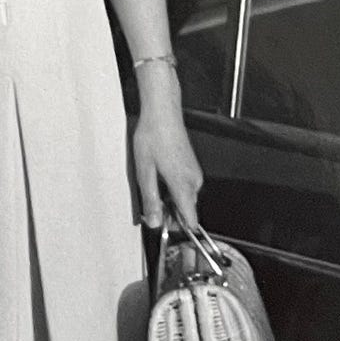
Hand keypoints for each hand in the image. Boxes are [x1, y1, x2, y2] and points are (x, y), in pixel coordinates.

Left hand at [132, 75, 202, 229]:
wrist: (162, 112)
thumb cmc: (153, 136)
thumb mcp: (145, 171)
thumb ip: (150, 200)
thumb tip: (153, 221)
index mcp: (183, 185)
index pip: (191, 220)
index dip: (177, 228)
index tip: (164, 227)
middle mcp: (193, 181)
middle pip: (186, 210)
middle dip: (169, 212)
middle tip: (149, 203)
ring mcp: (194, 173)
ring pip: (185, 198)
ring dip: (170, 199)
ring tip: (152, 183)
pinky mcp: (191, 166)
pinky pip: (185, 186)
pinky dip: (173, 188)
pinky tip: (159, 175)